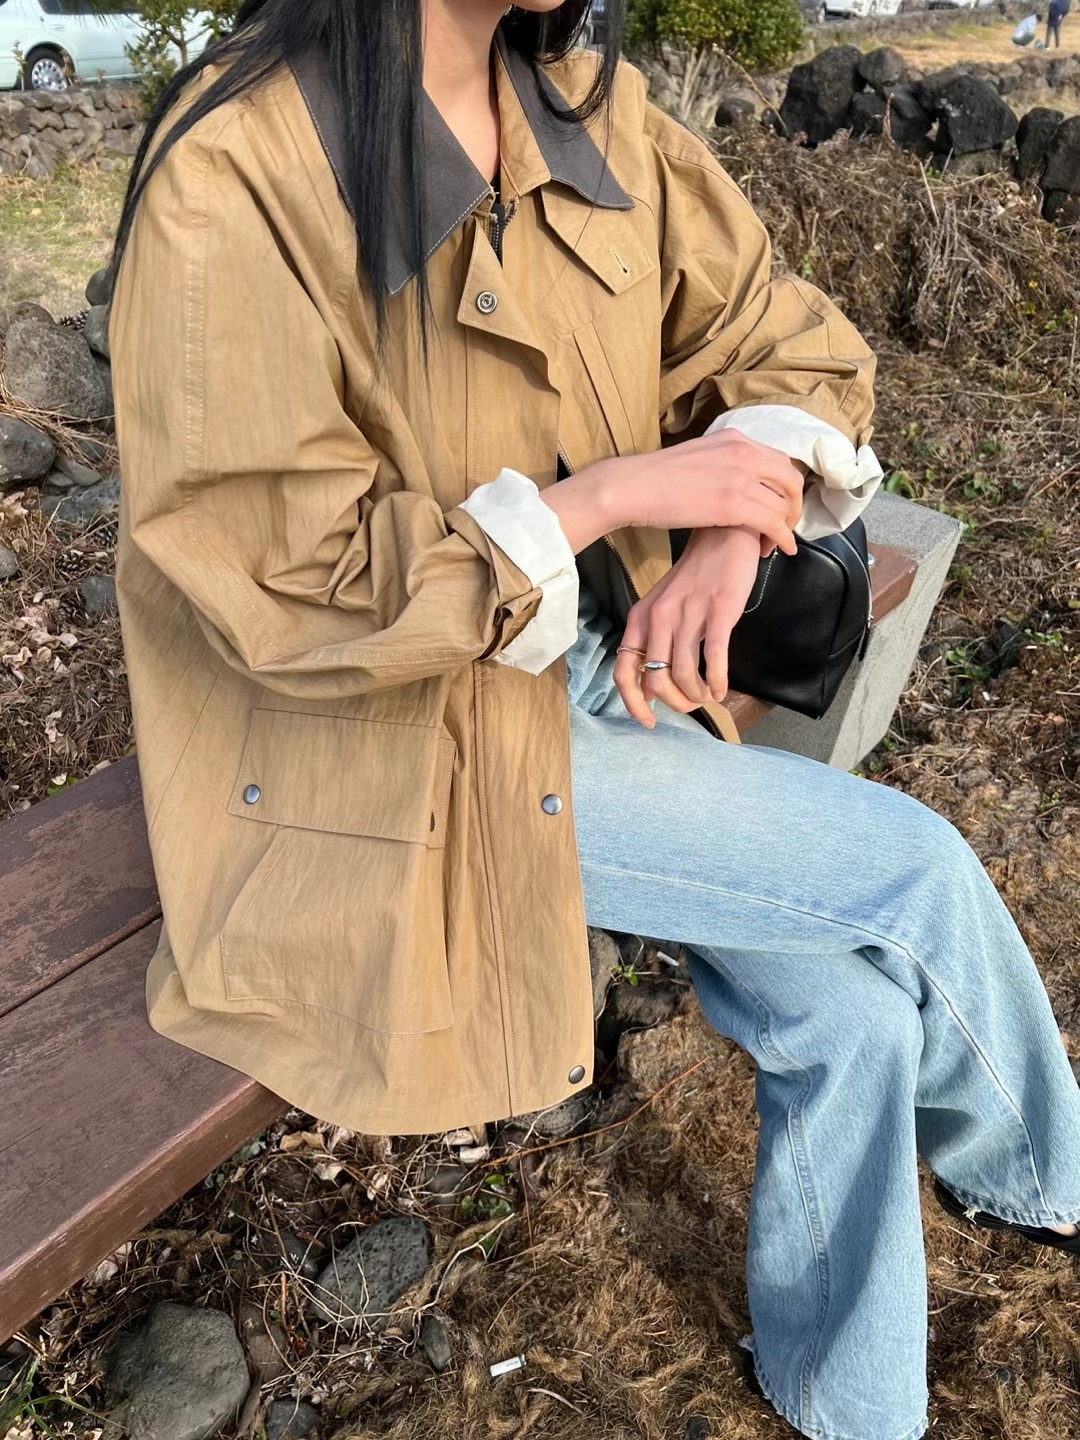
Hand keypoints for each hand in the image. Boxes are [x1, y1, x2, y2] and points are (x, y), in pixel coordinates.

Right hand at [541, 430, 804, 557]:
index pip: (779, 460)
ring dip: (786, 527)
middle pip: (790, 479)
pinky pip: (774, 523)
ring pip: (784, 503)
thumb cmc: (654, 478)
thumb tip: (729, 481)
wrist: (631, 486)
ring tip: (777, 544)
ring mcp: (741, 476)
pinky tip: (781, 550)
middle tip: (786, 527)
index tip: (779, 506)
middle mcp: (744, 452)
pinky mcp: (734, 503)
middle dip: (794, 506)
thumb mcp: (697, 457)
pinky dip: (783, 538)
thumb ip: (720, 463)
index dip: (785, 487)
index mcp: (735, 439)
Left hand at [614, 525, 762, 727]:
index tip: (648, 721)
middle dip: (675, 703)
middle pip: (654, 681)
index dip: (633, 703)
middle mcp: (658, 618)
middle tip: (692, 705)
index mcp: (640, 619)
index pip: (623, 671)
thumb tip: (652, 686)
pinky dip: (717, 681)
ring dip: (697, 695)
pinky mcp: (718, 612)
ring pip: (683, 675)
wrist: (724, 537)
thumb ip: (655, 641)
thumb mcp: (664, 606)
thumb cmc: (696, 577)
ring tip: (709, 696)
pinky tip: (722, 689)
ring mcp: (687, 614)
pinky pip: (713, 658)